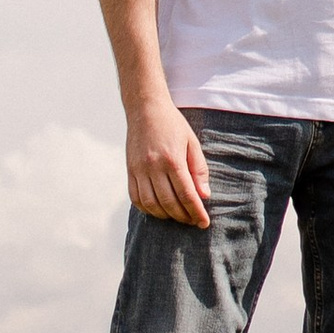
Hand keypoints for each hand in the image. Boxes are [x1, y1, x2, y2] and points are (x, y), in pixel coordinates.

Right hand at [126, 103, 210, 226]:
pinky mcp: (129, 170)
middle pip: (169, 202)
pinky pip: (136, 198)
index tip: (203, 223)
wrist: (146, 109)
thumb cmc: (173, 125)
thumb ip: (199, 169)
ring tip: (177, 216)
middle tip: (192, 220)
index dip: (196, 212)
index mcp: (172, 159)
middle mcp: (153, 167)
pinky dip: (148, 209)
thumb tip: (204, 195)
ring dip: (165, 215)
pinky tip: (159, 210)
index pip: (186, 194)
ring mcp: (139, 170)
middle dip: (183, 216)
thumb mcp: (192, 142)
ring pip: (151, 204)